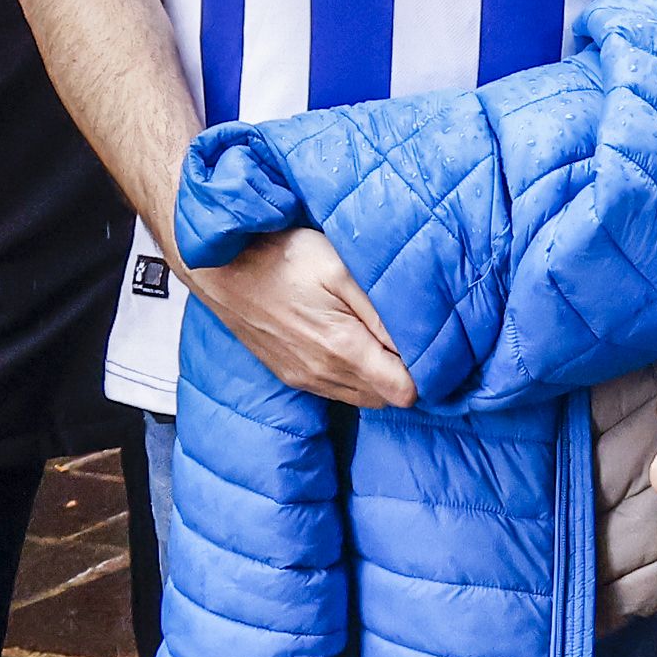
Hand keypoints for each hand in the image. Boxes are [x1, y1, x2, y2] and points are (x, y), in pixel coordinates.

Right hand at [192, 227, 410, 408]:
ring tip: (384, 340)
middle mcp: (323, 373)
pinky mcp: (290, 374)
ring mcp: (304, 378)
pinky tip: (355, 344)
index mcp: (342, 348)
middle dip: (405, 376)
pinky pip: (336, 391)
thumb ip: (382, 309)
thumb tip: (421, 339)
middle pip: (386, 398)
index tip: (433, 346)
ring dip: (380, 378)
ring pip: (361, 397)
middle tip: (413, 339)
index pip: (404, 391)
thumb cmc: (283, 258)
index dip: (426, 373)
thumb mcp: (341, 270)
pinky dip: (354, 377)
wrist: (222, 267)